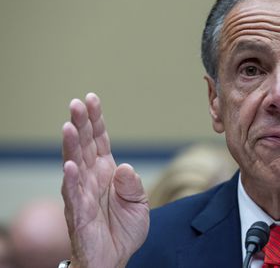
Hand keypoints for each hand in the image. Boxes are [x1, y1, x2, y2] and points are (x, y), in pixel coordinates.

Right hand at [61, 93, 149, 267]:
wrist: (115, 258)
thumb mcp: (139, 203)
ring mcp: (82, 193)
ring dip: (71, 145)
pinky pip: (73, 194)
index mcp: (106, 171)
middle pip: (84, 145)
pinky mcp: (78, 212)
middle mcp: (92, 177)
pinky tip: (70, 165)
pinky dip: (71, 179)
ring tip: (69, 125)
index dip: (95, 120)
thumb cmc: (124, 229)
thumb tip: (124, 167)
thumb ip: (133, 184)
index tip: (91, 99)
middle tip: (77, 103)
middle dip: (80, 124)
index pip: (99, 139)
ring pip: (74, 164)